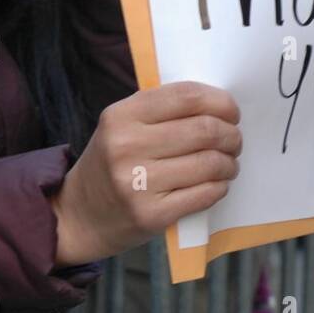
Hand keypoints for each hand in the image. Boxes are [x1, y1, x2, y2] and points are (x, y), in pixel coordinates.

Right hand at [50, 82, 241, 265]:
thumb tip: (217, 105)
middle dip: (231, 134)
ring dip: (229, 163)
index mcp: (121, 116)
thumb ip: (161, 111)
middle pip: (204, 130)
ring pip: (209, 163)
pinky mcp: (151, 215)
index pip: (186, 96)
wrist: (79, 215)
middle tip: (234, 140)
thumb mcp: (121, 126)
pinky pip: (204, 194)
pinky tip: (217, 184)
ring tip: (227, 164)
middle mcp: (126, 146)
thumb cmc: (111, 163)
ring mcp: (137, 183)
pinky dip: (220, 187)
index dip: (219, 101)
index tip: (231, 111)